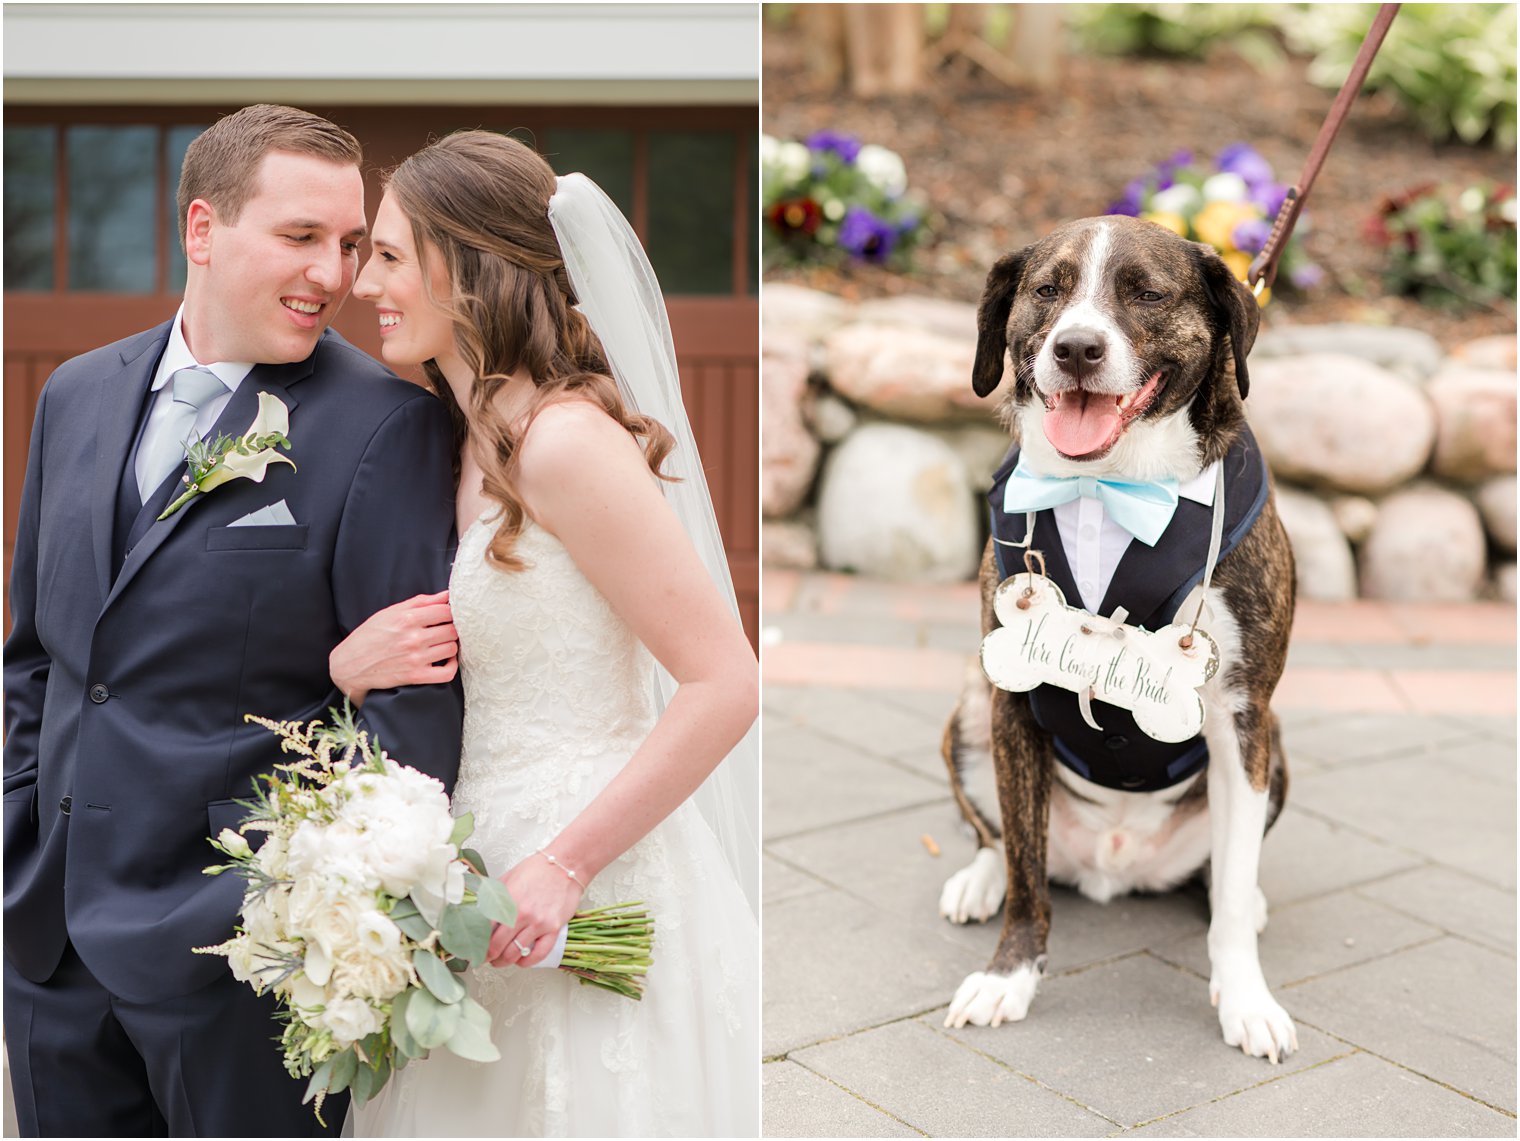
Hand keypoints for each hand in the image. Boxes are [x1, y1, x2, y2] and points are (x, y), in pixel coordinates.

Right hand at [329, 591, 456, 705]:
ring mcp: (416, 658)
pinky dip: (451, 666)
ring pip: (452, 648)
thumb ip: (420, 602)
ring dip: (450, 645)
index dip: (451, 611)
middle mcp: (413, 638)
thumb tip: (446, 595)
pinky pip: (447, 673)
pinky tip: (445, 660)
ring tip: (442, 643)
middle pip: (452, 630)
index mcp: (407, 619)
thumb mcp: (390, 613)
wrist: (349, 665)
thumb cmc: (369, 636)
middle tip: (445, 629)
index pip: (446, 611)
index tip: (448, 615)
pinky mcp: (416, 676)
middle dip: (452, 628)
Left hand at [486, 853, 585, 968]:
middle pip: (496, 946)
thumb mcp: (508, 878)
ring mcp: (539, 923)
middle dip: (486, 957)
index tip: (472, 949)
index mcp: (507, 901)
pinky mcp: (554, 929)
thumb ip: (493, 897)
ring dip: (503, 962)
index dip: (475, 942)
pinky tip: (520, 961)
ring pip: (515, 953)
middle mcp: (521, 914)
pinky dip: (527, 962)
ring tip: (499, 961)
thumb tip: (476, 912)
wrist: (566, 864)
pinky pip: (539, 954)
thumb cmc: (537, 869)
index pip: (483, 930)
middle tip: (483, 959)